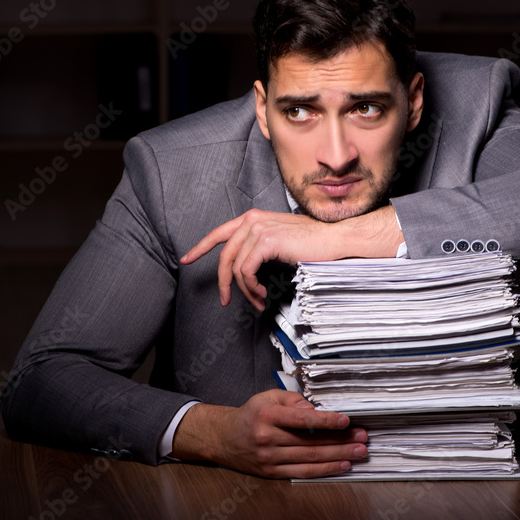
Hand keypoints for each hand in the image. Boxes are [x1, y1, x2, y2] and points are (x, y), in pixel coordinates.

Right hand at [171, 390, 366, 478]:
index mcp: (267, 416)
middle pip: (310, 442)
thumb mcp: (267, 397)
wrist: (224, 438)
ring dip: (337, 456)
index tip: (346, 420)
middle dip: (340, 441)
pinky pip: (302, 472)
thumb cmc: (251, 415)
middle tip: (361, 438)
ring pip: (310, 459)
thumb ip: (292, 400)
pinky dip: (324, 470)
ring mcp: (270, 459)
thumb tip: (314, 408)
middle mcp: (268, 438)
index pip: (302, 419)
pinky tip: (341, 465)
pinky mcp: (272, 472)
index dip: (326, 420)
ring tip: (358, 452)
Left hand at [180, 206, 402, 311]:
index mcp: (253, 218)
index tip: (185, 260)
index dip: (199, 248)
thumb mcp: (279, 242)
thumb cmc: (311, 244)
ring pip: (236, 268)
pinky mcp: (266, 241)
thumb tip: (243, 270)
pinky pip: (247, 271)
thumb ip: (258, 248)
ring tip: (258, 301)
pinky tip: (262, 295)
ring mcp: (259, 228)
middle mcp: (252, 220)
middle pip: (225, 256)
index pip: (219, 233)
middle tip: (226, 301)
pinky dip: (251, 288)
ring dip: (245, 291)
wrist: (334, 240)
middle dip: (224, 283)